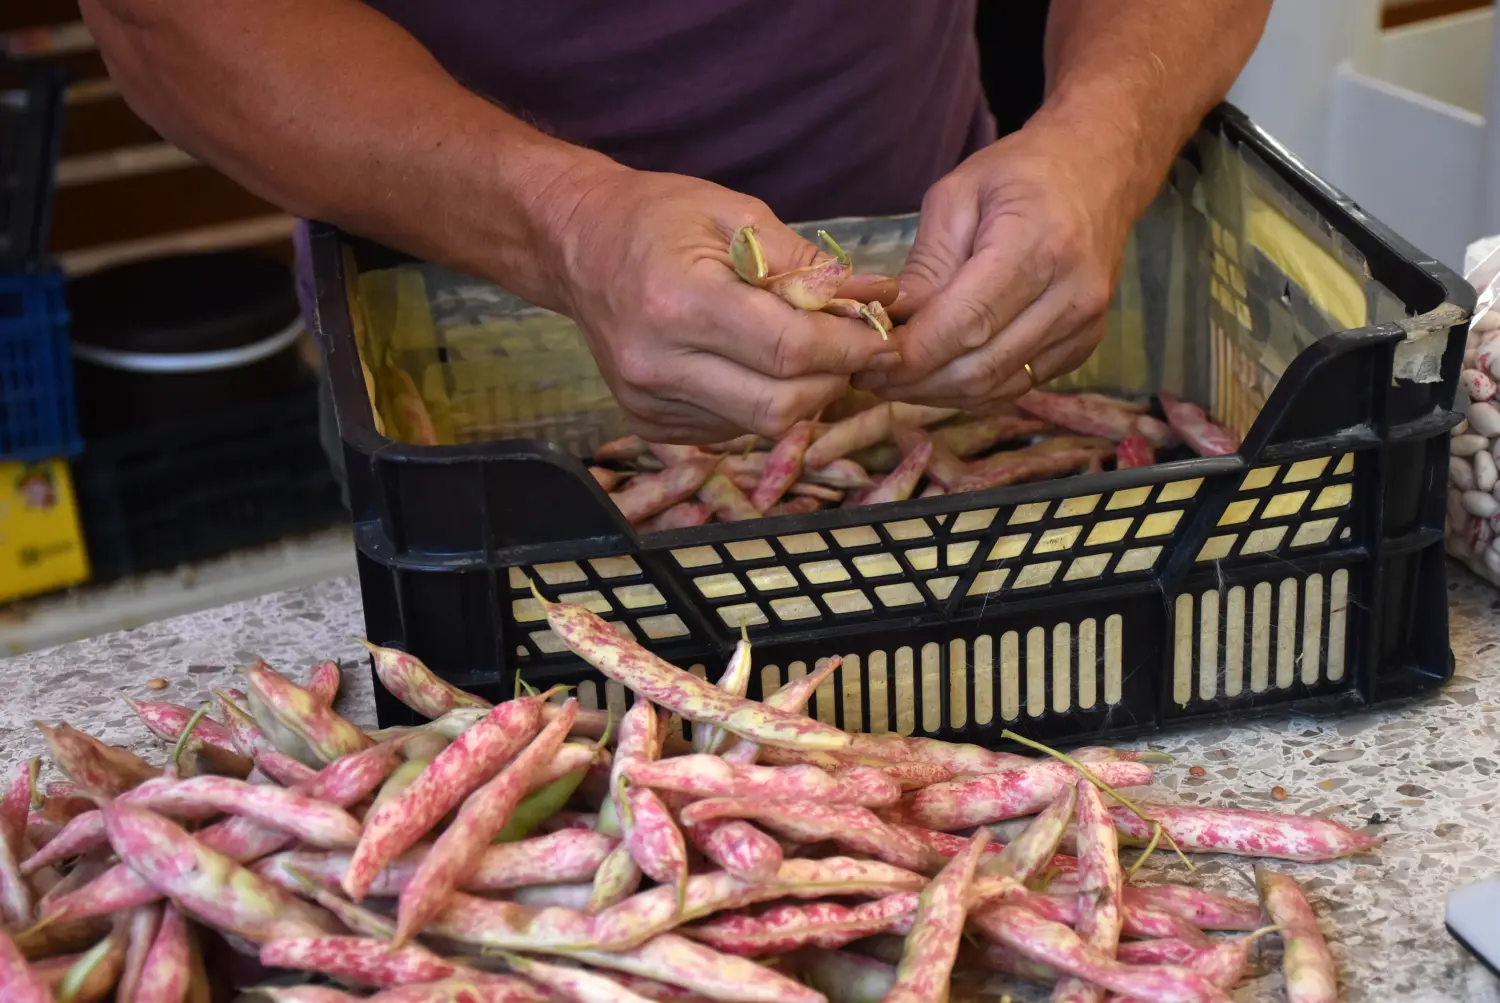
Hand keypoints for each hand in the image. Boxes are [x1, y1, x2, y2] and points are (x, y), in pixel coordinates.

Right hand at [549, 166, 900, 442]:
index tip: (880, 337)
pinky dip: (761, 402)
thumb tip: (873, 299)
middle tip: (851, 350)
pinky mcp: (648, 423)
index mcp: (679, 302)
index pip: (788, 349)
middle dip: (831, 381)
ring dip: (801, 396)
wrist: (578, 244)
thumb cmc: (657, 217)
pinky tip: (756, 365)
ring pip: (760, 425)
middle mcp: (657, 364)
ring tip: (806, 352)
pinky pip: (730, 429)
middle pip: (779, 405)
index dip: (847, 348)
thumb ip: (803, 263)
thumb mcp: (734, 214)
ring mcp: (648, 401)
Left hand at [854, 117, 1136, 409]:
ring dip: (938, 394)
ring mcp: (1083, 327)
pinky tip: (937, 377)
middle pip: (980, 367)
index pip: (966, 323)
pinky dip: (971, 391)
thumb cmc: (1021, 172)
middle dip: (916, 381)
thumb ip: (925, 265)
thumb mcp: (957, 196)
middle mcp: (1070, 295)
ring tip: (896, 380)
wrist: (1100, 171)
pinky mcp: (1083, 347)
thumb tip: (888, 325)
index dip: (912, 354)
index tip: (866, 361)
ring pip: (996, 387)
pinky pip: (1017, 387)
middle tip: (870, 376)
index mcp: (1037, 245)